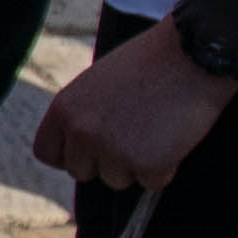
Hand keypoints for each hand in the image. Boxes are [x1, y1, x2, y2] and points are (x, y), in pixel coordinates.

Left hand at [31, 19, 237, 198]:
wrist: (191, 54)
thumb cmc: (149, 63)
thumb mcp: (97, 83)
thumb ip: (82, 115)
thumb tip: (79, 148)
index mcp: (64, 108)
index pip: (46, 152)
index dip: (69, 154)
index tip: (89, 151)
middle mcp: (81, 132)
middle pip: (82, 172)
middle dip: (106, 161)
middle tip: (134, 133)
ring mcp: (112, 151)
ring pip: (117, 180)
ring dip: (136, 164)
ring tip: (155, 129)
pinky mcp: (146, 164)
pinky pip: (152, 182)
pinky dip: (165, 167)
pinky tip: (173, 136)